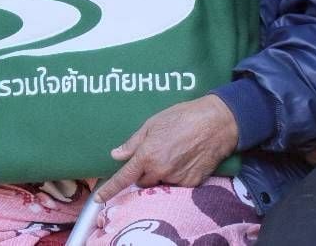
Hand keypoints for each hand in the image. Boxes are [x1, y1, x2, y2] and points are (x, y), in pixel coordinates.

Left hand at [94, 95, 237, 202]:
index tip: (99, 198)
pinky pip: (177, 184)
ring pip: (160, 183)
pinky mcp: (192, 183)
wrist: (217, 123)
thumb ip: (133, 142)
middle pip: (142, 182)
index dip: (110, 189)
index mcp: (147, 155)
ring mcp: (176, 178)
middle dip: (144, 173)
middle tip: (155, 154)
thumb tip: (116, 154)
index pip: (124, 178)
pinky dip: (177, 175)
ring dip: (161, 173)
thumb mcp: (153, 123)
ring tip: (175, 152)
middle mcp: (160, 170)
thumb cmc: (184, 117)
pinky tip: (186, 158)